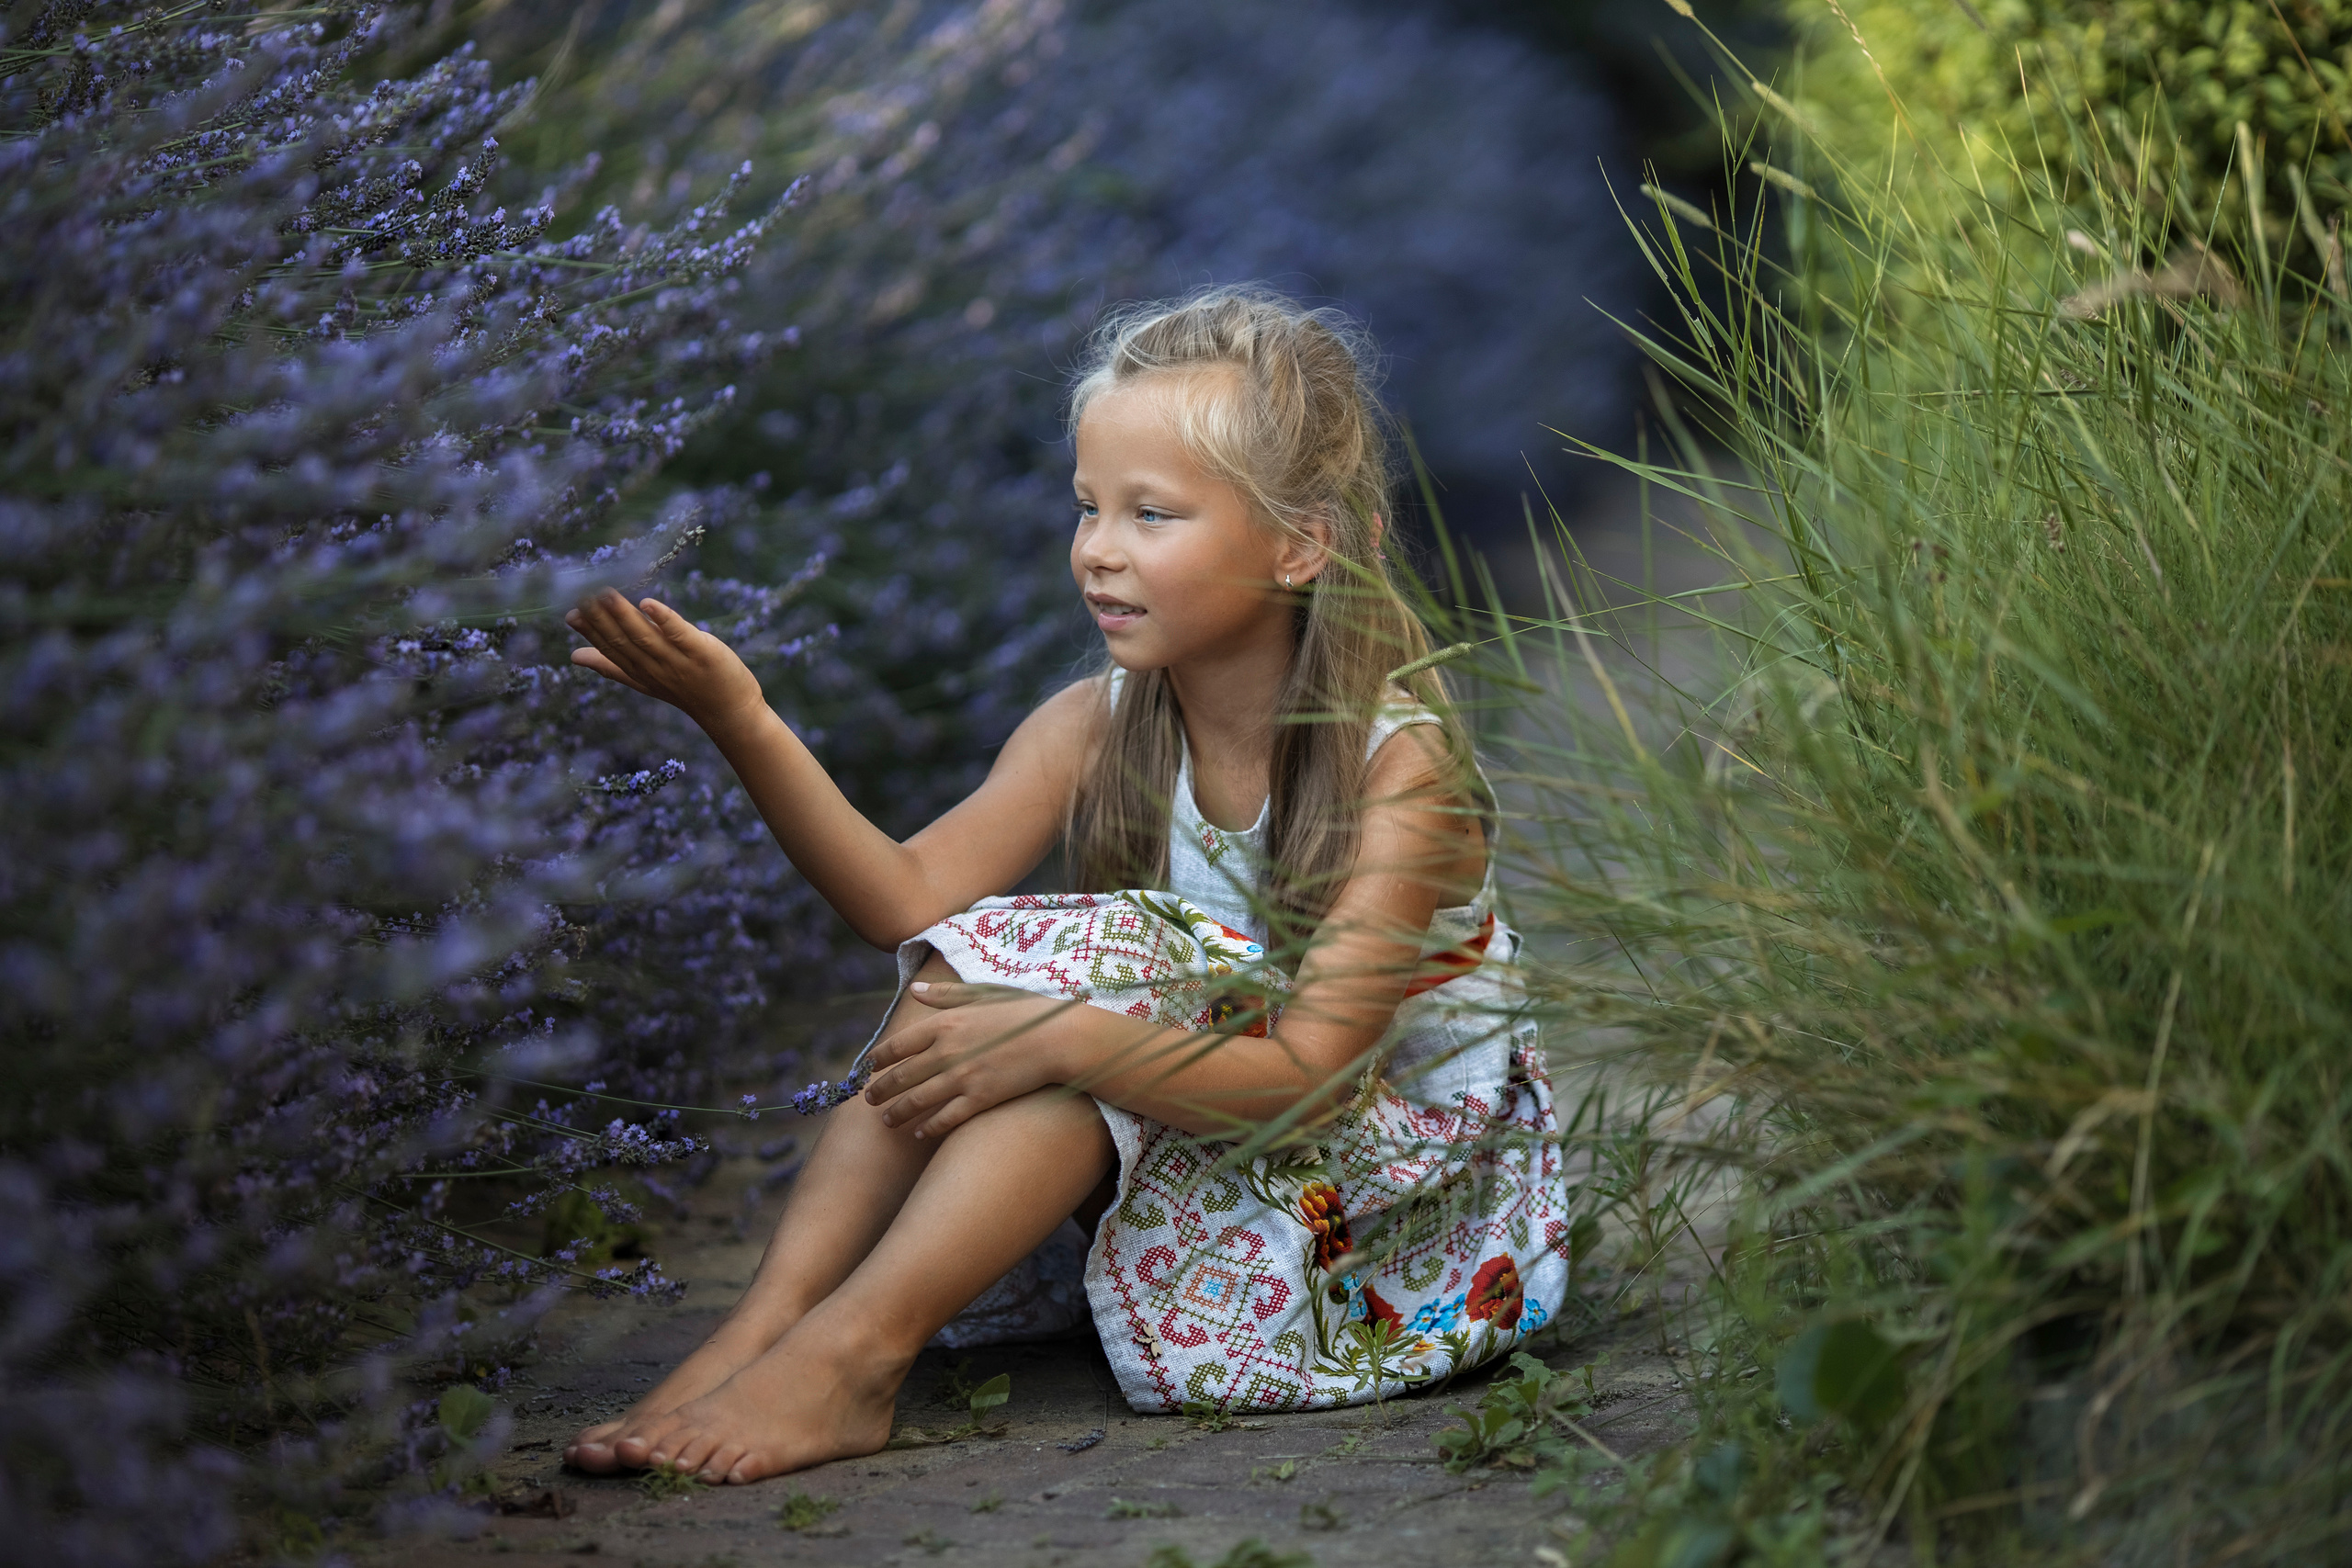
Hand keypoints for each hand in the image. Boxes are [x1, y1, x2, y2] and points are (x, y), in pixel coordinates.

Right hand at [566, 589, 765, 732]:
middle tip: (581, 594)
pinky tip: (647, 603)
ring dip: (623, 615)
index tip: (570, 613)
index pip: (609, 650)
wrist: (730, 711)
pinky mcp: (702, 653)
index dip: (589, 632)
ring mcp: (678, 662)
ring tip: (605, 593)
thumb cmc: (686, 689)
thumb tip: (574, 657)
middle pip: (622, 642)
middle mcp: (654, 668)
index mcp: (638, 672)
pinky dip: (663, 619)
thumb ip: (611, 666)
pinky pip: (679, 635)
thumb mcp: (645, 678)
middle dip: (600, 619)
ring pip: (645, 637)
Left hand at [864, 981, 1079, 1139]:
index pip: (899, 1044)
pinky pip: (946, 1118)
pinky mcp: (980, 1099)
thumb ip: (947, 994)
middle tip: (868, 1100)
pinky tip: (920, 1133)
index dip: (879, 1059)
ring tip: (886, 1121)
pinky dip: (928, 1127)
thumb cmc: (1025, 1010)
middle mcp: (947, 1051)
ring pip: (918, 1100)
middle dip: (880, 1090)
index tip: (867, 1067)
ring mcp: (962, 1077)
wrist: (1058, 1037)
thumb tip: (915, 990)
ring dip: (897, 1112)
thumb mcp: (984, 993)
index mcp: (946, 1023)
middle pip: (902, 1075)